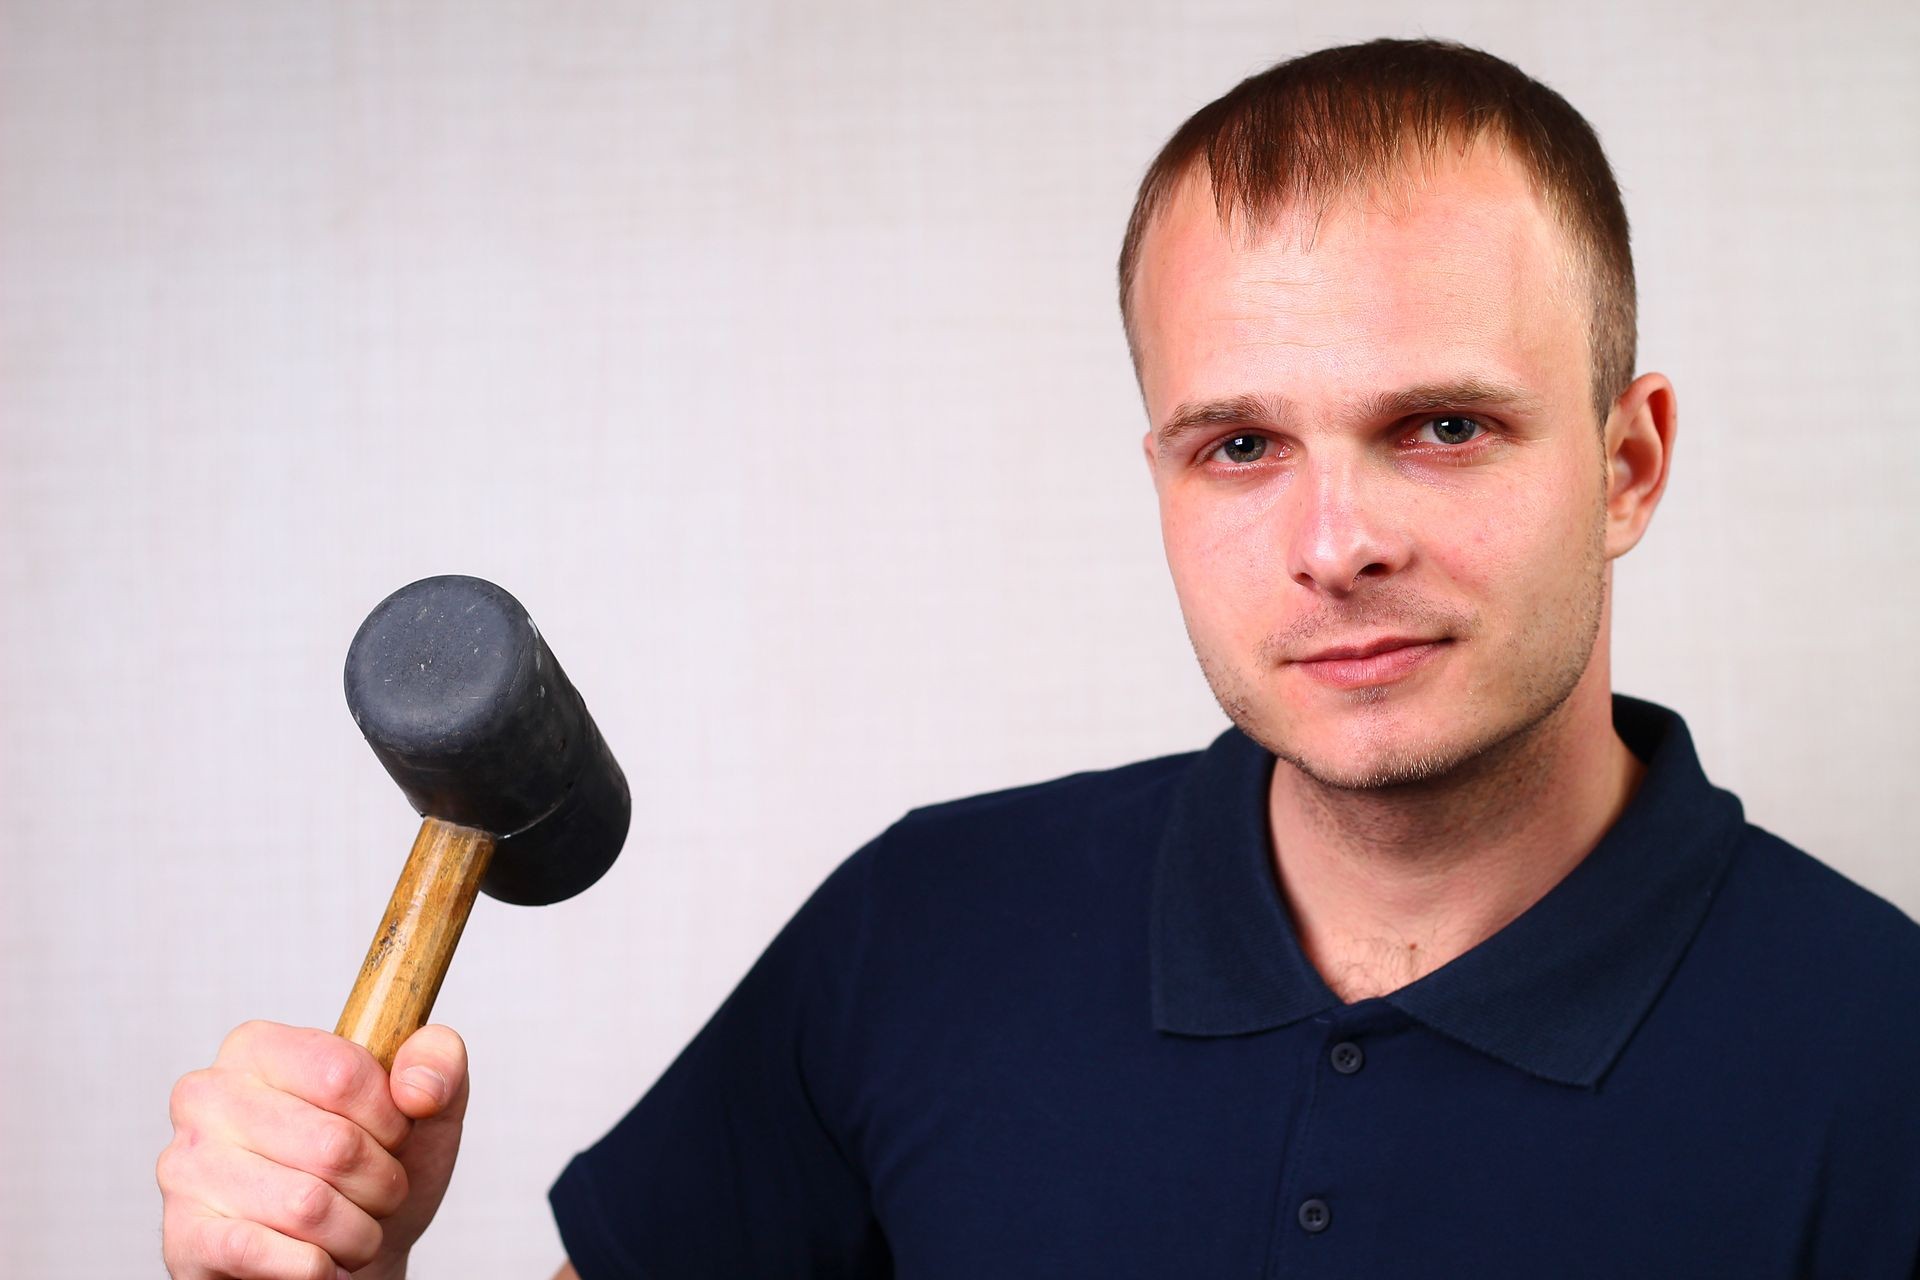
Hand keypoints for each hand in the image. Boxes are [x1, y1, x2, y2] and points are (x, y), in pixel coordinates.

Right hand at [158, 1020, 469, 1278]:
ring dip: (355, 1232)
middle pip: (334, 1145)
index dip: (391, 1119)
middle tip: (375, 1191)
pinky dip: (316, 1269)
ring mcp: (186, 1168)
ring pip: (308, 1207)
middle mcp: (207, 1097)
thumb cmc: (373, 1168)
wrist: (344, 1254)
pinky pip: (264, 1254)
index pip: (344, 1073)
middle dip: (380, 1183)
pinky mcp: (184, 1237)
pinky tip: (321, 1263)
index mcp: (258, 1047)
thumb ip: (437, 1061)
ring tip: (350, 1227)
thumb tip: (417, 1087)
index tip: (393, 1134)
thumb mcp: (424, 1106)